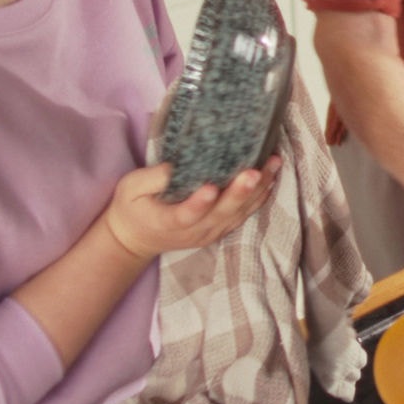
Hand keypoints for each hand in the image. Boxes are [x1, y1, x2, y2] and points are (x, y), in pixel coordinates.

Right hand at [105, 156, 280, 260]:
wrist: (137, 238)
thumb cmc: (133, 208)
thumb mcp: (130, 189)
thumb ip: (151, 179)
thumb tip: (174, 166)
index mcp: (167, 221)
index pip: (185, 215)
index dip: (198, 203)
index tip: (210, 188)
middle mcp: (193, 231)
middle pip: (221, 213)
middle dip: (240, 192)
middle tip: (254, 172)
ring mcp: (210, 232)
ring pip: (238, 213)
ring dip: (258, 190)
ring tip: (272, 165)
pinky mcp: (220, 229)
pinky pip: (244, 214)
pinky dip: (260, 196)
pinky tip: (272, 177)